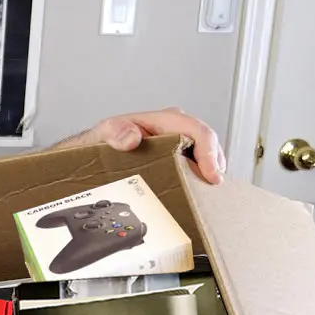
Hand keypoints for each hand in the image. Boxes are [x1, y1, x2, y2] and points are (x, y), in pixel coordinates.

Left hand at [68, 108, 225, 184]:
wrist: (99, 149)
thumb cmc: (107, 138)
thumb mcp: (107, 131)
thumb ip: (116, 131)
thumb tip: (133, 138)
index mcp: (169, 120)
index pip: (200, 133)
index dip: (209, 154)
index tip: (211, 176)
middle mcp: (180, 130)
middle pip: (210, 147)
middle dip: (215, 168)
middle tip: (210, 190)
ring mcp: (183, 146)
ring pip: (208, 160)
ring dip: (209, 176)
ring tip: (204, 194)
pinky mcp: (181, 160)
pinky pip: (199, 169)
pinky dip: (200, 181)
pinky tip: (196, 193)